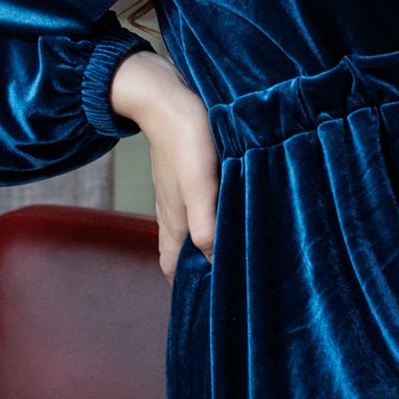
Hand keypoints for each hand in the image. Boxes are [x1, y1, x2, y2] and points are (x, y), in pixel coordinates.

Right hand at [110, 50, 218, 282]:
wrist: (164, 96)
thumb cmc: (184, 140)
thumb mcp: (199, 185)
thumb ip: (205, 224)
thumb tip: (216, 262)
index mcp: (174, 223)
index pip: (174, 270)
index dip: (189, 289)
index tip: (214, 301)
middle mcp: (172, 214)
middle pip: (180, 255)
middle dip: (198, 272)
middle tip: (230, 280)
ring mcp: (175, 195)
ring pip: (187, 232)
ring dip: (204, 246)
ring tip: (233, 253)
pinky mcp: (183, 176)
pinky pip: (192, 210)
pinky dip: (206, 222)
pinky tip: (226, 212)